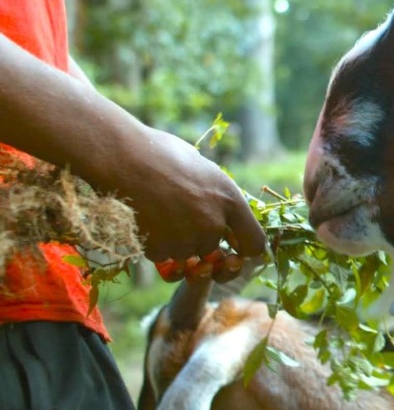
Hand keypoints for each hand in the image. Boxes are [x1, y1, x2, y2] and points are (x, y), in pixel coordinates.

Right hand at [0, 35, 265, 278]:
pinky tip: (144, 217)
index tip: (232, 247)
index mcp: (231, 200)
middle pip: (215, 251)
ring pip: (186, 254)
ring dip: (174, 242)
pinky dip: (153, 244)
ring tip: (158, 210)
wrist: (121, 157)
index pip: (255, 244)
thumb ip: (218, 198)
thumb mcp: (204, 170)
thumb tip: (225, 215)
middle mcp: (214, 224)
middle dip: (201, 243)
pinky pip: (161, 255)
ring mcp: (187, 240)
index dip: (244, 249)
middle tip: (180, 222)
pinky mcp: (161, 250)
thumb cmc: (161, 154)